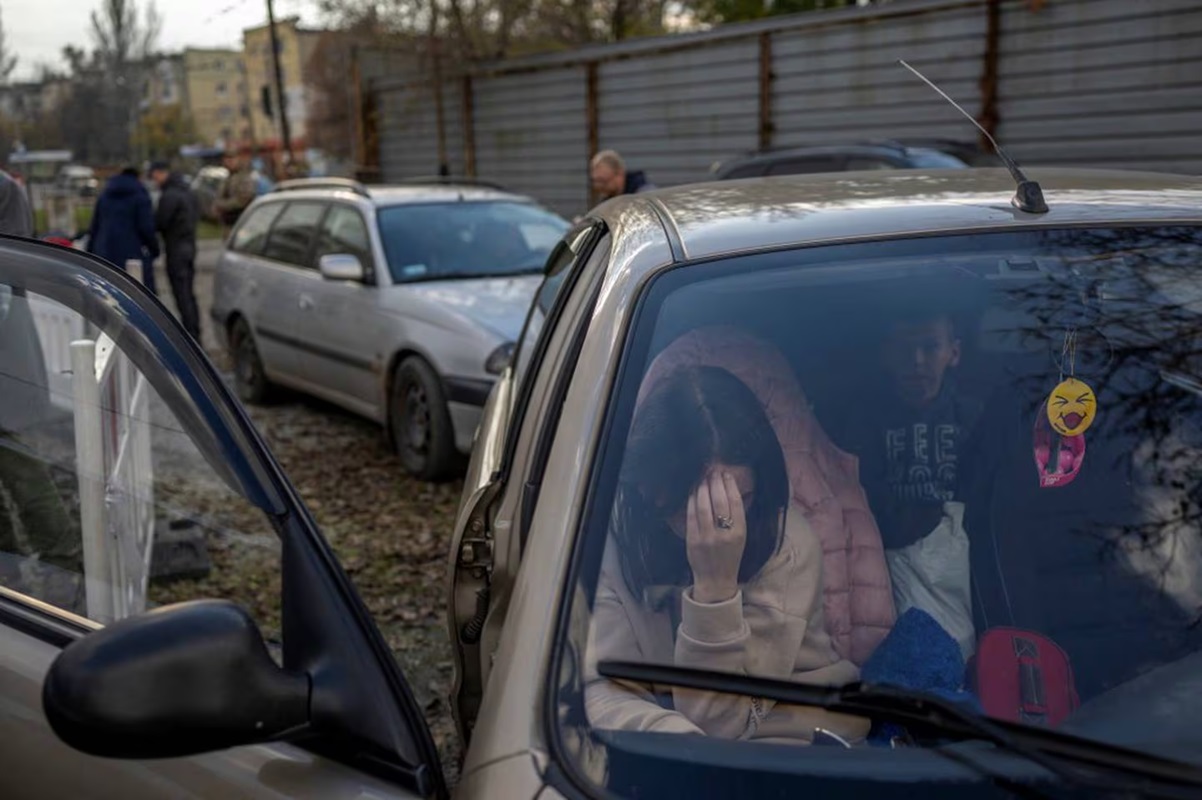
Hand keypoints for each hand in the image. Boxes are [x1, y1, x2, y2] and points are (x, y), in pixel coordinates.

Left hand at [686, 471, 746, 603]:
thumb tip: (733, 491)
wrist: (716, 580)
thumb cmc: (730, 556)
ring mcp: (707, 537)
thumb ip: (737, 517)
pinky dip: (691, 502)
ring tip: (702, 479)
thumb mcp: (741, 537)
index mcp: (739, 532)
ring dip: (702, 489)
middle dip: (715, 483)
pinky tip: (692, 493)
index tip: (726, 474)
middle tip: (713, 471)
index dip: (730, 486)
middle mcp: (724, 534)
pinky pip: (691, 516)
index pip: (735, 503)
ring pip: (703, 506)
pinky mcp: (693, 540)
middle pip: (719, 502)